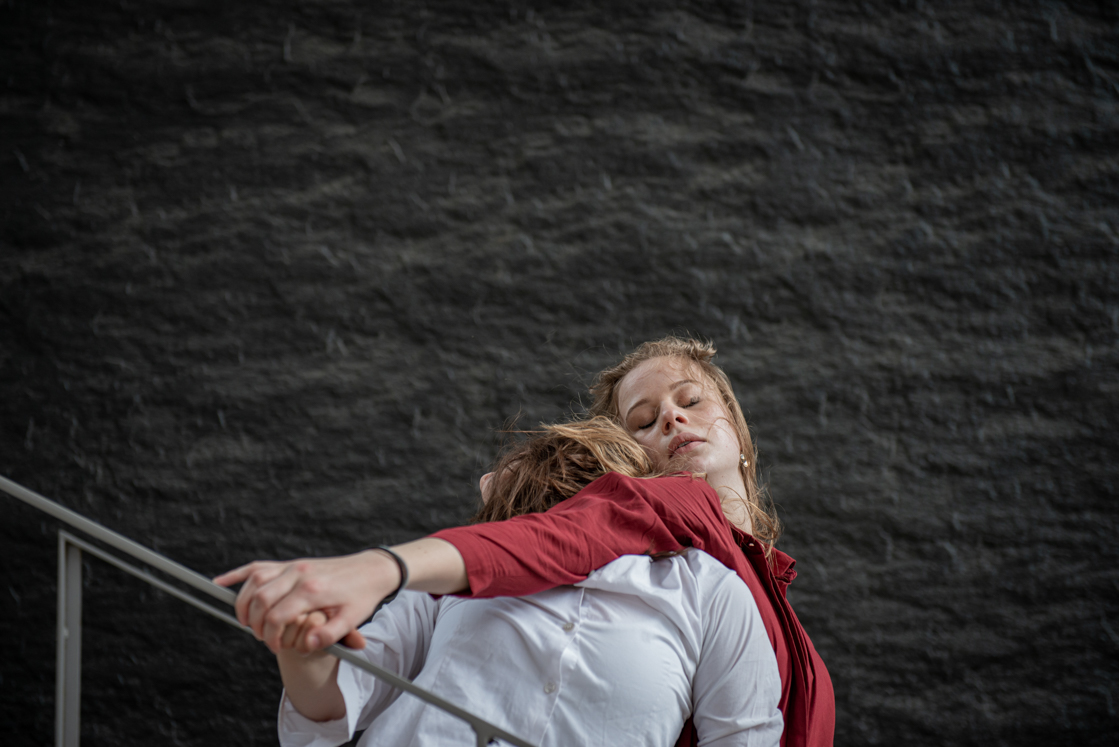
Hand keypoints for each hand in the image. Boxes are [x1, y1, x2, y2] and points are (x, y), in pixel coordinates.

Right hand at [214, 550, 397, 652]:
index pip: (276, 616)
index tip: (275, 647)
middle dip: (256, 623)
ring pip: (254, 581)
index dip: (270, 636)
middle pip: (260, 599)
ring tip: (248, 622)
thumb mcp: (352, 619)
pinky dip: (237, 575)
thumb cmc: (362, 597)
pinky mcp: (292, 563)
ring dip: (244, 603)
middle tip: (263, 638)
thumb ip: (330, 635)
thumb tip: (306, 646)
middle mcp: (299, 574)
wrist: (372, 570)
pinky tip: (219, 582)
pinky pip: (258, 566)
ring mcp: (294, 566)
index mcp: (313, 590)